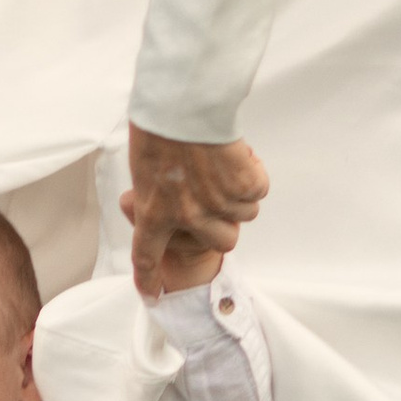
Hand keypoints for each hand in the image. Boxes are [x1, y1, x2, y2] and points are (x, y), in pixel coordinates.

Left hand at [122, 124, 267, 298]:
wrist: (183, 103)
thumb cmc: (158, 124)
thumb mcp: (143, 166)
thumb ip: (156, 191)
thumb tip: (170, 198)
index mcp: (154, 211)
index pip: (146, 255)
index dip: (149, 278)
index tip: (153, 297)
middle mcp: (189, 216)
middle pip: (224, 241)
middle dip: (227, 224)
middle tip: (222, 199)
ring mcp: (219, 203)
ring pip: (246, 212)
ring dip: (239, 191)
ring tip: (224, 162)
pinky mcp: (243, 185)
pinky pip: (257, 188)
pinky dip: (252, 172)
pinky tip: (236, 153)